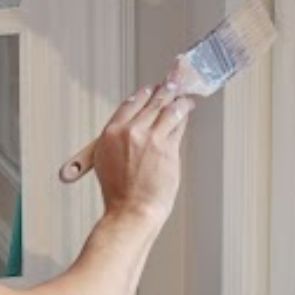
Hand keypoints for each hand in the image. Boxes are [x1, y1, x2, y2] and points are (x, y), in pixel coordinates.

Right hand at [93, 79, 194, 224]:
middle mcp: (129, 131)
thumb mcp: (107, 161)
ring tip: (185, 96)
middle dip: (164, 91)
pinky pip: (178, 124)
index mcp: (110, 134)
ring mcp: (149, 138)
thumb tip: (135, 128)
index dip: (143, 95)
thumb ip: (119, 141)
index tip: (150, 90)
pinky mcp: (167, 147)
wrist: (132, 210)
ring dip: (178, 99)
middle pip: (151, 103)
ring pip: (168, 110)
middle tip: (172, 84)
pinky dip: (184, 114)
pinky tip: (187, 110)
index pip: (130, 104)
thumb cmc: (120, 193)